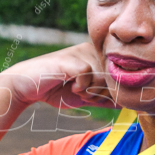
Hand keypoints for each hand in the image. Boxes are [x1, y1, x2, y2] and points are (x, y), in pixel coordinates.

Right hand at [0, 42, 118, 109]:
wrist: (28, 86)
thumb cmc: (56, 90)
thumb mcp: (86, 96)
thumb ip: (105, 98)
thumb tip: (127, 104)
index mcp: (98, 56)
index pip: (118, 78)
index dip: (109, 93)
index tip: (93, 97)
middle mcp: (92, 50)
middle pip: (114, 78)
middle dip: (101, 94)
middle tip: (84, 95)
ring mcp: (82, 52)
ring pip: (103, 77)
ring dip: (91, 92)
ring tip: (77, 90)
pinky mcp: (73, 58)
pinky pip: (89, 76)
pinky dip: (81, 87)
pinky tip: (69, 85)